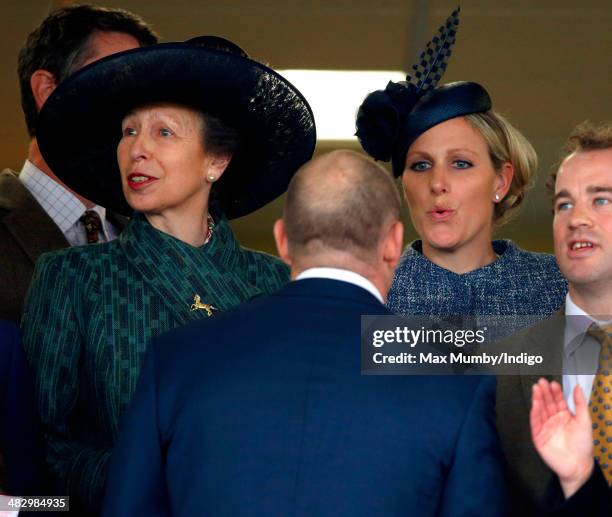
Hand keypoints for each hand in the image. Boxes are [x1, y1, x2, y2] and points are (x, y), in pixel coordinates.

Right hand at [530, 378, 592, 497]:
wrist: (577, 465)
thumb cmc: (583, 444)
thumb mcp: (584, 421)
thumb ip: (580, 404)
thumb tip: (578, 387)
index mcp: (565, 416)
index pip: (558, 401)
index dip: (556, 392)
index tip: (553, 382)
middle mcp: (554, 419)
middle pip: (547, 403)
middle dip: (545, 392)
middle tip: (541, 381)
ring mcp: (545, 426)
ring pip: (540, 410)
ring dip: (538, 399)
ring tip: (536, 387)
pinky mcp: (538, 435)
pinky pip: (535, 421)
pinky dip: (535, 411)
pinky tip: (535, 402)